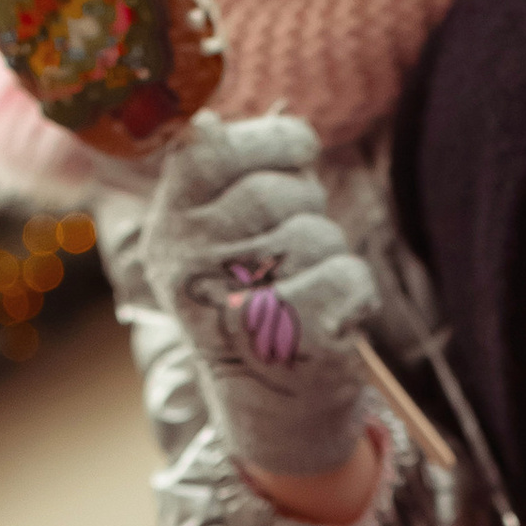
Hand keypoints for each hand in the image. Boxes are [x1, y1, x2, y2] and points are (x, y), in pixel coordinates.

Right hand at [135, 112, 379, 485]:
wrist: (271, 408)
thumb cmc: (257, 302)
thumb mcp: (221, 239)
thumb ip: (232, 177)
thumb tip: (255, 116)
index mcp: (169, 227)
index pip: (216, 147)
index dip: (274, 140)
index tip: (300, 153)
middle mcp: (189, 264)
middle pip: (282, 191)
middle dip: (309, 214)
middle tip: (293, 261)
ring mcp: (233, 304)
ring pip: (319, 234)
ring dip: (331, 260)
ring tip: (306, 296)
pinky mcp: (286, 341)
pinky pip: (349, 275)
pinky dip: (356, 295)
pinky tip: (331, 322)